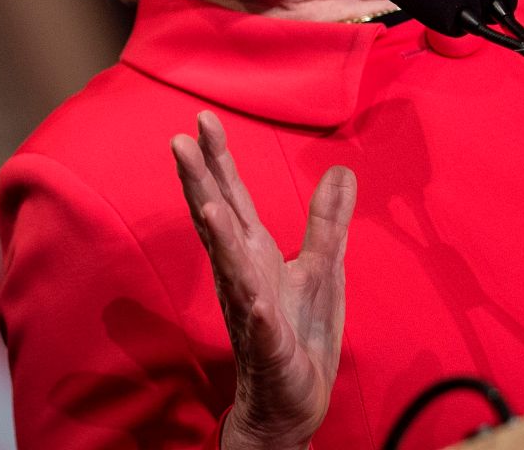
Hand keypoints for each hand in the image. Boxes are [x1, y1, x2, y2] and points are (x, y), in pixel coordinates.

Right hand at [171, 111, 355, 449]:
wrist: (292, 402)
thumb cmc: (299, 333)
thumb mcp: (323, 268)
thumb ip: (328, 221)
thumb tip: (343, 171)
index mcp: (255, 254)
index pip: (232, 198)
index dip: (218, 161)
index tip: (202, 120)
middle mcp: (243, 276)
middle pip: (217, 222)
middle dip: (200, 183)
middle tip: (179, 142)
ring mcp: (251, 312)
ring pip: (231, 270)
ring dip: (219, 239)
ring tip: (209, 207)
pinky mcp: (270, 350)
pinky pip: (262, 330)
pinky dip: (257, 314)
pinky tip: (255, 299)